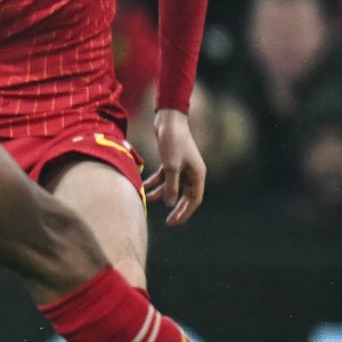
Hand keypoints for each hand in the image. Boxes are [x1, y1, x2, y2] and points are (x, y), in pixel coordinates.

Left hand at [144, 108, 206, 225]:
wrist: (168, 119)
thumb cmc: (173, 141)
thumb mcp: (171, 166)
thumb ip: (171, 186)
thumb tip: (169, 204)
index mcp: (198, 174)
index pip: (194, 199)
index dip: (185, 212)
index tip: (174, 222)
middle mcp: (192, 172)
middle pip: (185, 196)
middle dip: (176, 208)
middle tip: (168, 222)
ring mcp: (182, 167)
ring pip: (172, 187)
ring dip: (161, 194)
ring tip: (147, 200)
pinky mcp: (171, 161)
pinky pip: (164, 177)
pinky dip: (155, 182)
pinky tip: (143, 187)